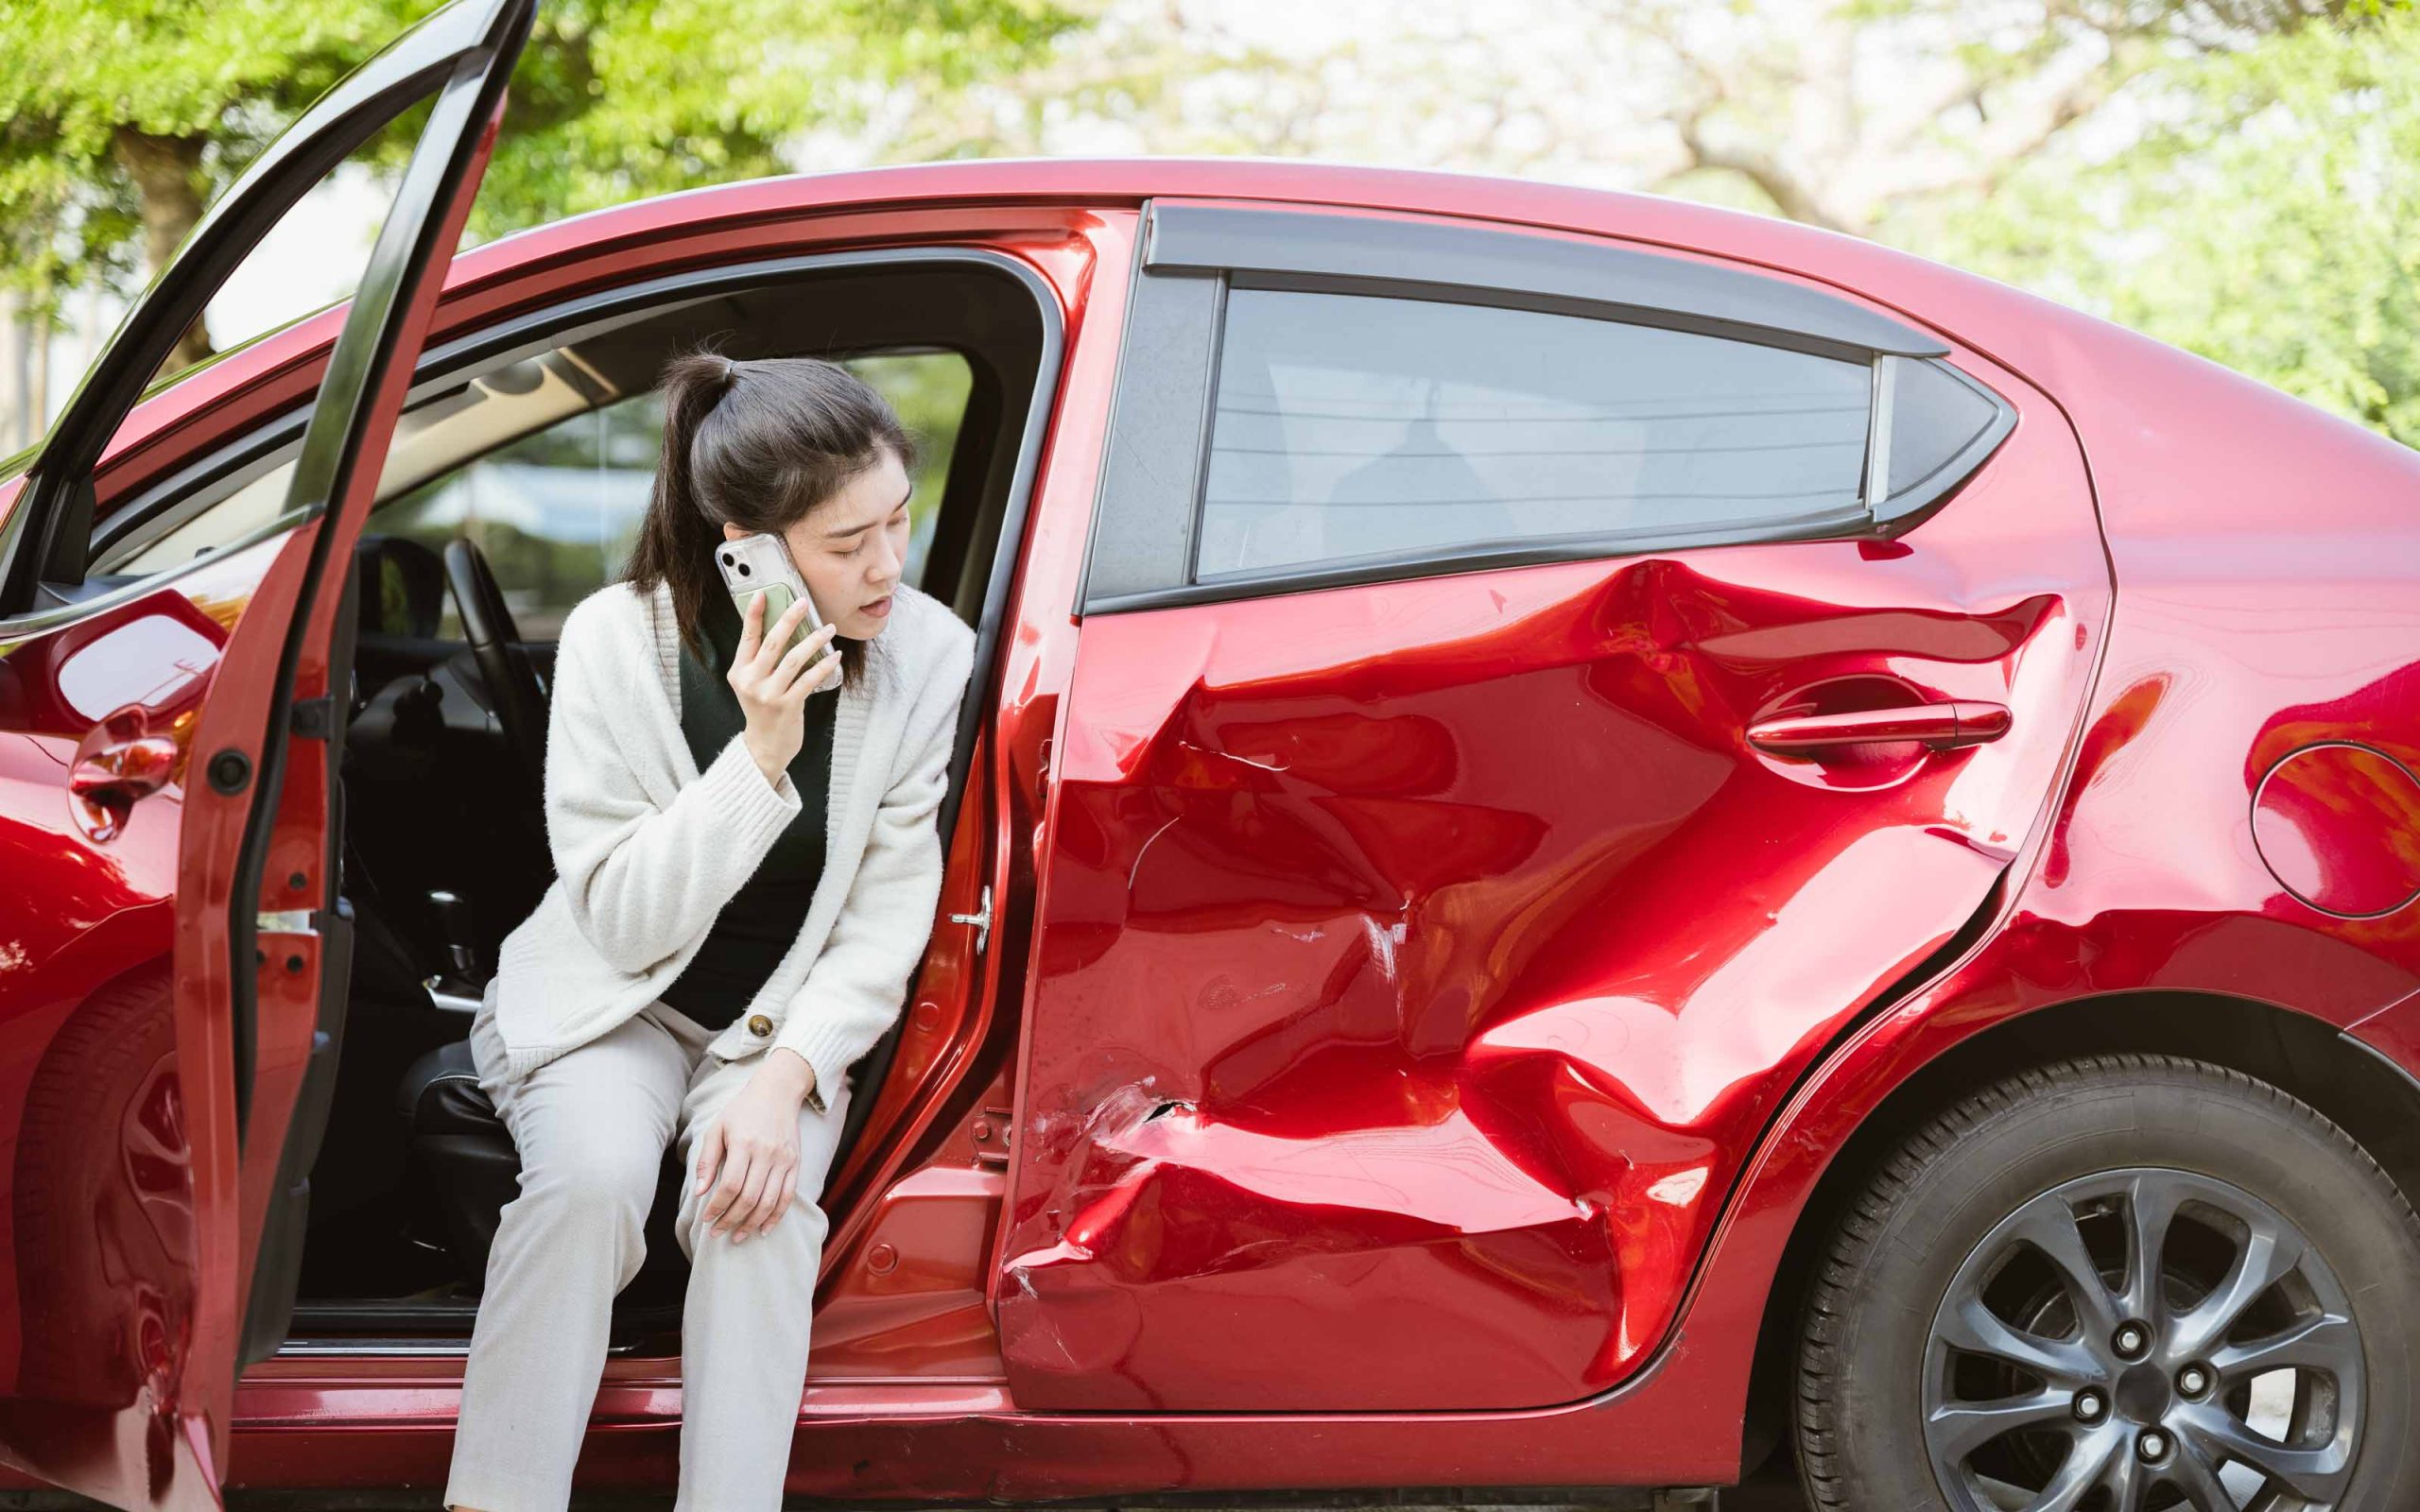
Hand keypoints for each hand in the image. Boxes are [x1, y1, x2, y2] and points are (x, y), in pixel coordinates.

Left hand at [692, 1050, 816, 1241]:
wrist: (777, 1092)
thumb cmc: (742, 1110)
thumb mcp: (717, 1129)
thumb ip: (707, 1161)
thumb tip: (699, 1192)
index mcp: (744, 1143)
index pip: (730, 1185)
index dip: (717, 1207)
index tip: (707, 1219)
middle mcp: (766, 1153)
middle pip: (749, 1198)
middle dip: (731, 1220)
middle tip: (717, 1233)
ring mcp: (784, 1159)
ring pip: (769, 1202)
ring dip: (752, 1224)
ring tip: (737, 1236)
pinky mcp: (796, 1163)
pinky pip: (788, 1197)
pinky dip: (776, 1217)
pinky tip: (763, 1229)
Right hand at [730, 594, 840, 784]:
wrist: (765, 747)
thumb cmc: (764, 710)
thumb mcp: (752, 684)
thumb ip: (762, 660)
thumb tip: (784, 628)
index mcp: (739, 671)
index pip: (747, 637)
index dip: (754, 614)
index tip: (763, 594)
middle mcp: (750, 681)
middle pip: (772, 643)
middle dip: (789, 619)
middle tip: (804, 603)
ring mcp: (768, 694)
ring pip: (793, 659)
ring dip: (813, 641)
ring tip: (828, 628)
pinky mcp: (787, 705)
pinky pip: (808, 679)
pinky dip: (823, 665)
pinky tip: (834, 655)